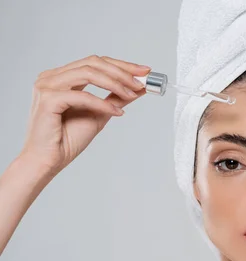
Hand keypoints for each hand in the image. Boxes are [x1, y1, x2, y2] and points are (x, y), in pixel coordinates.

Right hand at [21, 55, 150, 174]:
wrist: (49, 160)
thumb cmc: (68, 139)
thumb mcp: (100, 113)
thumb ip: (116, 98)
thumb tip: (139, 88)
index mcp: (62, 77)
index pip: (95, 63)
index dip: (122, 65)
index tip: (144, 71)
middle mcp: (52, 77)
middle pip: (93, 63)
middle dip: (122, 71)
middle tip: (141, 82)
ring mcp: (47, 86)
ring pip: (88, 73)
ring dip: (115, 83)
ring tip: (132, 95)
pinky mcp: (48, 99)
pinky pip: (82, 96)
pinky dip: (103, 103)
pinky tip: (117, 112)